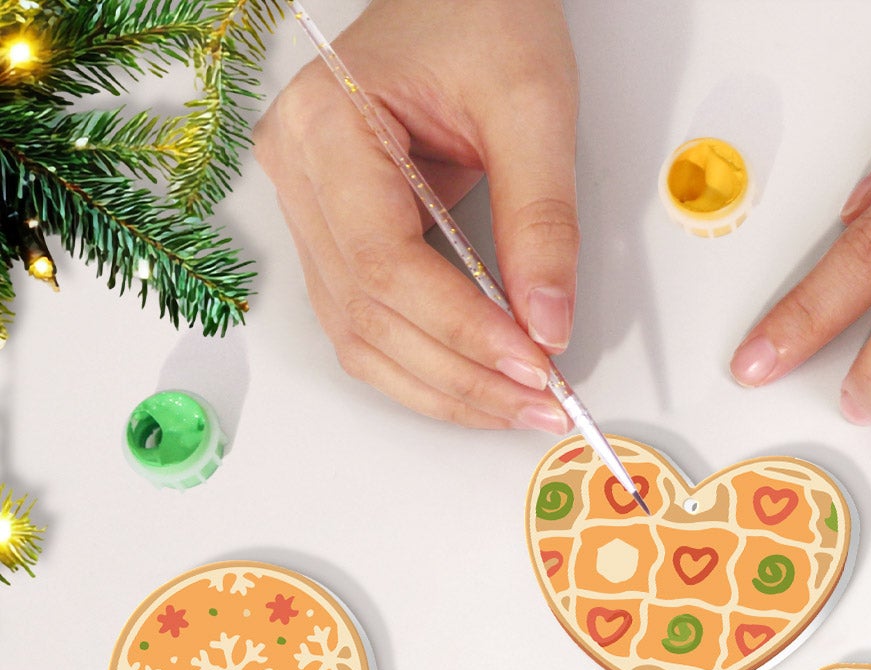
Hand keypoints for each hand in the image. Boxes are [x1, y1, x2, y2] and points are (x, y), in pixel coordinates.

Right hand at [254, 0, 577, 429]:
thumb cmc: (482, 16)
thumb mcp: (532, 107)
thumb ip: (542, 221)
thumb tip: (548, 324)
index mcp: (327, 126)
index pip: (387, 265)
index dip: (462, 332)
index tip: (534, 366)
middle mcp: (298, 172)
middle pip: (370, 316)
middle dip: (462, 376)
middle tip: (543, 404)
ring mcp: (308, 208)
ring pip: (361, 338)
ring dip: (445, 388)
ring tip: (521, 406)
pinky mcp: (336, 235)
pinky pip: (369, 326)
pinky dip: (428, 367)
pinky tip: (483, 384)